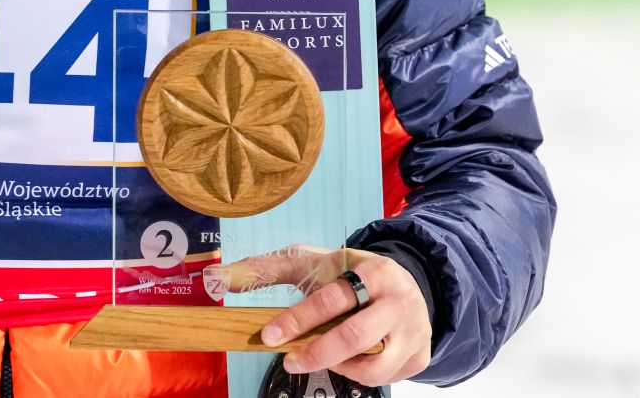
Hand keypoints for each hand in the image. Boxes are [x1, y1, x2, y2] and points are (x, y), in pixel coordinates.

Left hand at [220, 244, 431, 385]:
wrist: (408, 282)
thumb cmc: (351, 273)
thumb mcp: (315, 261)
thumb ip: (269, 269)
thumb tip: (219, 276)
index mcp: (373, 272)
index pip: (331, 299)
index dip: (298, 320)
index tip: (269, 335)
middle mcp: (399, 301)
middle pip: (356, 337)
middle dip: (316, 353)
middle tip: (289, 360)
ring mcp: (414, 331)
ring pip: (374, 366)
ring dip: (340, 367)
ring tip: (322, 356)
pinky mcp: (420, 356)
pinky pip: (385, 378)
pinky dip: (360, 374)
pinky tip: (348, 360)